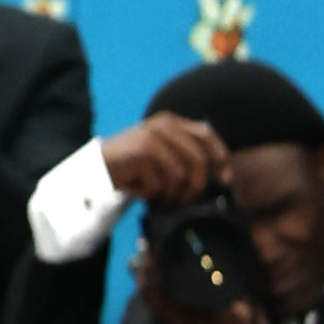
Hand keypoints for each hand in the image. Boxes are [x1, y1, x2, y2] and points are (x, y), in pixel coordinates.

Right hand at [101, 107, 229, 208]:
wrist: (98, 170)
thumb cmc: (135, 169)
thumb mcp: (165, 158)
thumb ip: (188, 157)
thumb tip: (223, 177)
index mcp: (172, 123)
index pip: (207, 134)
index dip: (221, 158)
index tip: (226, 180)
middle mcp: (163, 125)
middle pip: (199, 160)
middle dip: (196, 187)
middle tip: (182, 200)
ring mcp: (151, 137)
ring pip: (181, 176)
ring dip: (171, 194)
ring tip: (157, 195)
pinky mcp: (140, 153)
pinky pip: (160, 184)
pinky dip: (151, 194)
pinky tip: (139, 189)